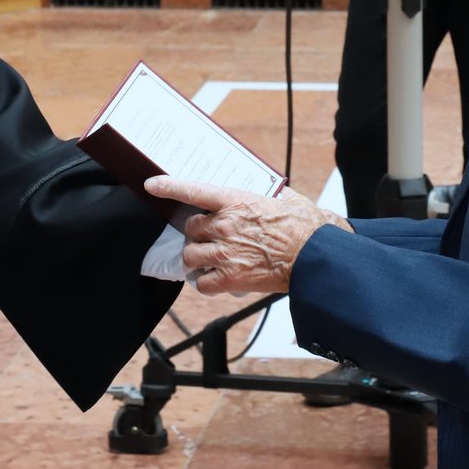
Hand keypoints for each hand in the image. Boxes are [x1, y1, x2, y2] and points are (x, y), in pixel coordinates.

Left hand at [142, 177, 349, 294]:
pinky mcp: (231, 278)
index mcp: (235, 202)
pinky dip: (205, 282)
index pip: (193, 190)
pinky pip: (202, 283)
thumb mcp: (284, 199)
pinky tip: (215, 278)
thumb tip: (260, 190)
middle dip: (196, 234)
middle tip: (210, 238)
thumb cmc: (305, 226)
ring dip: (198, 258)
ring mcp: (225, 253)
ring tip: (211, 259)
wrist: (316, 256)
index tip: (152, 185)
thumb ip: (263, 195)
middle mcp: (225, 226)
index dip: (169, 186)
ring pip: (190, 256)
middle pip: (190, 229)